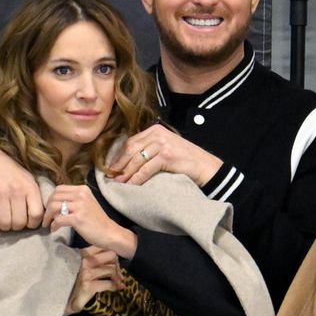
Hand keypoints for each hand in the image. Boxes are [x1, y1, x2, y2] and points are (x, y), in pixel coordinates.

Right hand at [0, 147, 43, 229]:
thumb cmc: (12, 173)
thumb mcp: (28, 180)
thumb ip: (34, 198)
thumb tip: (40, 219)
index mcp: (30, 187)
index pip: (36, 215)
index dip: (33, 224)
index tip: (28, 223)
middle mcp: (16, 190)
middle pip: (19, 222)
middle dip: (17, 227)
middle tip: (14, 223)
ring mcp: (0, 192)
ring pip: (5, 223)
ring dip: (5, 227)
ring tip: (4, 221)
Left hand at [43, 185, 136, 257]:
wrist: (110, 233)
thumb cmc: (97, 221)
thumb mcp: (87, 204)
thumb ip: (73, 200)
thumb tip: (55, 203)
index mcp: (82, 189)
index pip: (59, 188)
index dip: (51, 198)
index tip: (49, 208)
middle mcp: (81, 195)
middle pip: (54, 196)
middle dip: (47, 207)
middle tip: (46, 217)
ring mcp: (79, 206)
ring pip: (53, 206)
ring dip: (47, 216)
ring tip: (48, 223)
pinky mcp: (77, 218)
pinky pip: (58, 220)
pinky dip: (54, 225)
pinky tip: (54, 229)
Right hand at [65, 246, 123, 315]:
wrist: (59, 299)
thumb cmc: (69, 283)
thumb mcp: (77, 267)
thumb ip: (89, 259)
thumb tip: (108, 259)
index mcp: (81, 254)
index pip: (103, 247)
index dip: (111, 255)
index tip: (113, 262)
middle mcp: (84, 261)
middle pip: (111, 255)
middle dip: (116, 264)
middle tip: (118, 273)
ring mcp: (86, 273)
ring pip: (111, 269)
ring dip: (117, 277)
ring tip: (118, 282)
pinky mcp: (88, 286)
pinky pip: (109, 284)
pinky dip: (115, 287)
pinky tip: (116, 289)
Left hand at [107, 124, 221, 185]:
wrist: (205, 167)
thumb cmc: (184, 161)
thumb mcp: (164, 149)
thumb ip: (148, 149)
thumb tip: (127, 161)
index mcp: (155, 130)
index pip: (131, 142)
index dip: (119, 156)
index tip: (111, 168)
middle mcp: (157, 133)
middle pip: (130, 149)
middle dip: (119, 165)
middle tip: (110, 177)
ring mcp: (162, 143)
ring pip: (136, 160)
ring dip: (126, 173)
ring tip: (118, 184)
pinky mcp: (166, 155)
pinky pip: (146, 169)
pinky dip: (136, 178)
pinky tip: (131, 186)